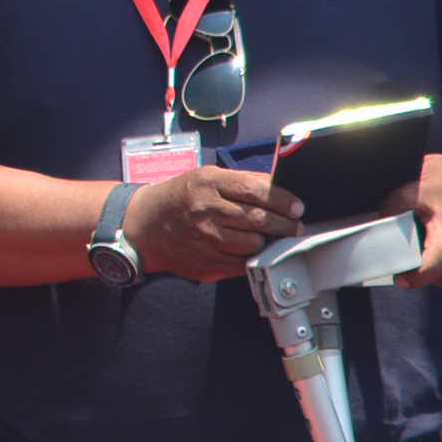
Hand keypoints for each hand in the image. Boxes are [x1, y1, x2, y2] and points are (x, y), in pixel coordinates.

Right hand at [123, 167, 300, 282]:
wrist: (144, 224)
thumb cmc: (180, 198)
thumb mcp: (205, 177)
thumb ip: (241, 182)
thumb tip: (279, 188)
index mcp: (207, 183)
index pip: (256, 190)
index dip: (283, 200)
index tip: (297, 207)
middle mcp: (206, 210)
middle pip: (260, 220)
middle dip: (285, 224)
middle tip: (294, 225)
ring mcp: (206, 239)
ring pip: (255, 244)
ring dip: (267, 242)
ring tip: (269, 237)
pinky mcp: (206, 262)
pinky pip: (243, 264)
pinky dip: (252, 257)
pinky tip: (250, 249)